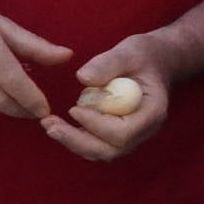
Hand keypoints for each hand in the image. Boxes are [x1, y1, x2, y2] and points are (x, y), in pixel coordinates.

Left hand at [45, 34, 172, 161]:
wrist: (155, 62)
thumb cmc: (144, 56)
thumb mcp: (128, 51)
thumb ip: (107, 64)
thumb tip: (82, 78)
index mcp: (152, 111)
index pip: (123, 133)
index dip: (96, 125)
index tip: (73, 108)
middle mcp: (144, 130)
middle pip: (111, 150)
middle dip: (77, 140)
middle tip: (50, 126)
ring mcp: (132, 136)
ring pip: (102, 152)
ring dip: (73, 142)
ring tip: (48, 125)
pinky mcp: (119, 135)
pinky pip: (97, 145)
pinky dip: (77, 138)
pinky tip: (57, 125)